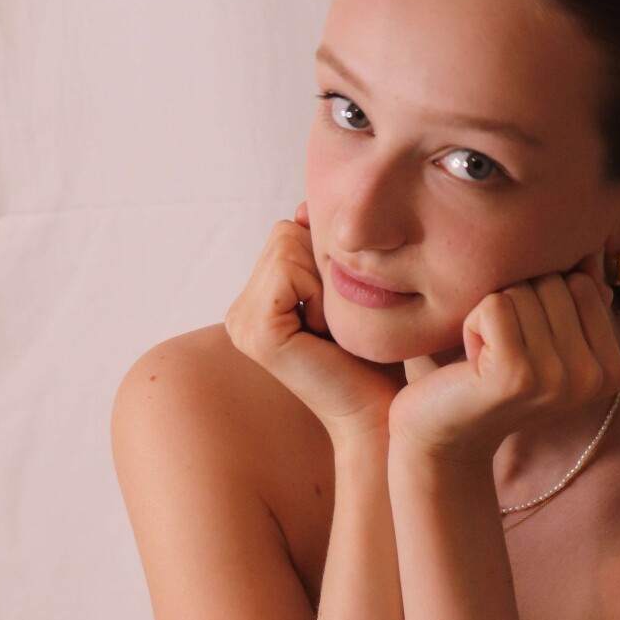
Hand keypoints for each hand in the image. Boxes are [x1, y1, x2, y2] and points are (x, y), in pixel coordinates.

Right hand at [225, 202, 406, 443]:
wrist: (379, 412)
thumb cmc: (373, 358)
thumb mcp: (346, 292)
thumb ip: (319, 250)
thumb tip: (304, 206)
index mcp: (256, 302)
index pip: (288, 233)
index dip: (325, 260)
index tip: (340, 310)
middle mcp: (240, 312)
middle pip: (285, 233)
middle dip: (323, 267)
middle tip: (337, 321)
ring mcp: (241, 323)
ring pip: (287, 244)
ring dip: (324, 281)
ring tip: (332, 328)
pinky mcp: (255, 331)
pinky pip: (287, 267)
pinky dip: (318, 292)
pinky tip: (325, 333)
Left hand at [386, 251, 619, 464]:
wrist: (442, 433)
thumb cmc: (489, 375)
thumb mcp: (543, 334)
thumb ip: (576, 297)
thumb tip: (594, 252)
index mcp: (610, 369)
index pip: (582, 283)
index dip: (541, 301)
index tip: (526, 345)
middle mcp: (591, 378)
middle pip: (554, 283)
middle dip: (517, 306)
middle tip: (501, 353)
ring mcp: (557, 379)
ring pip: (523, 291)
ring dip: (491, 316)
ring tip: (486, 358)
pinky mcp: (516, 375)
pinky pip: (495, 304)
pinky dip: (471, 323)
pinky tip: (470, 362)